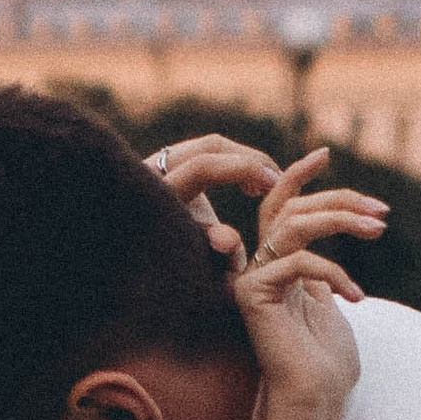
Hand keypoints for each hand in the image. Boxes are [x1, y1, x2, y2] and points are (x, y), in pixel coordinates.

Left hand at [144, 133, 283, 264]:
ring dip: (244, 160)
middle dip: (249, 160)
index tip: (274, 184)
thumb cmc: (182, 272)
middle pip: (210, 147)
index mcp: (155, 197)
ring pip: (210, 147)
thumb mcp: (199, 266)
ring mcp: (157, 165)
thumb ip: (217, 255)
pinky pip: (206, 153)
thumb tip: (230, 240)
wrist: (143, 269)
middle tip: (278, 181)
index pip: (203, 166)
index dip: (243, 169)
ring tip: (267, 186)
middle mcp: (151, 174)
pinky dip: (233, 162)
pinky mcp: (167, 166)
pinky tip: (251, 186)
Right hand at [226, 150, 383, 419]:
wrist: (313, 406)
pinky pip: (295, 260)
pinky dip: (332, 271)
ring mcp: (252, 280)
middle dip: (336, 198)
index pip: (278, 206)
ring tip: (377, 230)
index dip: (299, 176)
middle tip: (380, 211)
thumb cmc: (328, 367)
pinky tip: (355, 296)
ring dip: (339, 219)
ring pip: (291, 223)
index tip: (325, 151)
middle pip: (288, 206)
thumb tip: (341, 230)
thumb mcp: (334, 303)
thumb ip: (327, 269)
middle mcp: (258, 268)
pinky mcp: (252, 296)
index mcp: (276, 266)